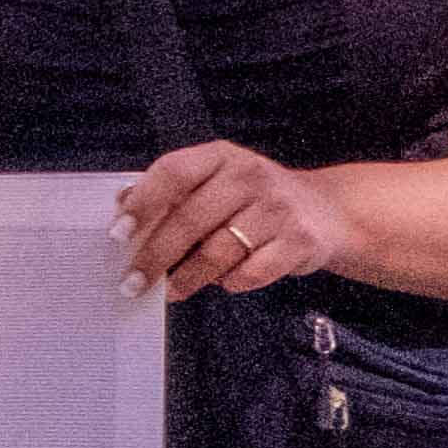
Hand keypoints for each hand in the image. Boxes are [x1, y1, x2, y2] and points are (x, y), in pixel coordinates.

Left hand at [110, 137, 356, 294]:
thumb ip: (171, 192)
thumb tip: (121, 205)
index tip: (119, 233)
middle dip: (155, 256)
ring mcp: (278, 208)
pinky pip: (251, 272)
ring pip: (218, 251)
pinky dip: (231, 282)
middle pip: (190, 218)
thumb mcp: (216, 182)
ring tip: (172, 291)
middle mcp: (250, 176)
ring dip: (188, 277)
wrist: (328, 212)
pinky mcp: (300, 241)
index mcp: (221, 157)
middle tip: (132, 282)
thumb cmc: (254, 200)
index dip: (143, 202)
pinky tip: (224, 282)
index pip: (174, 171)